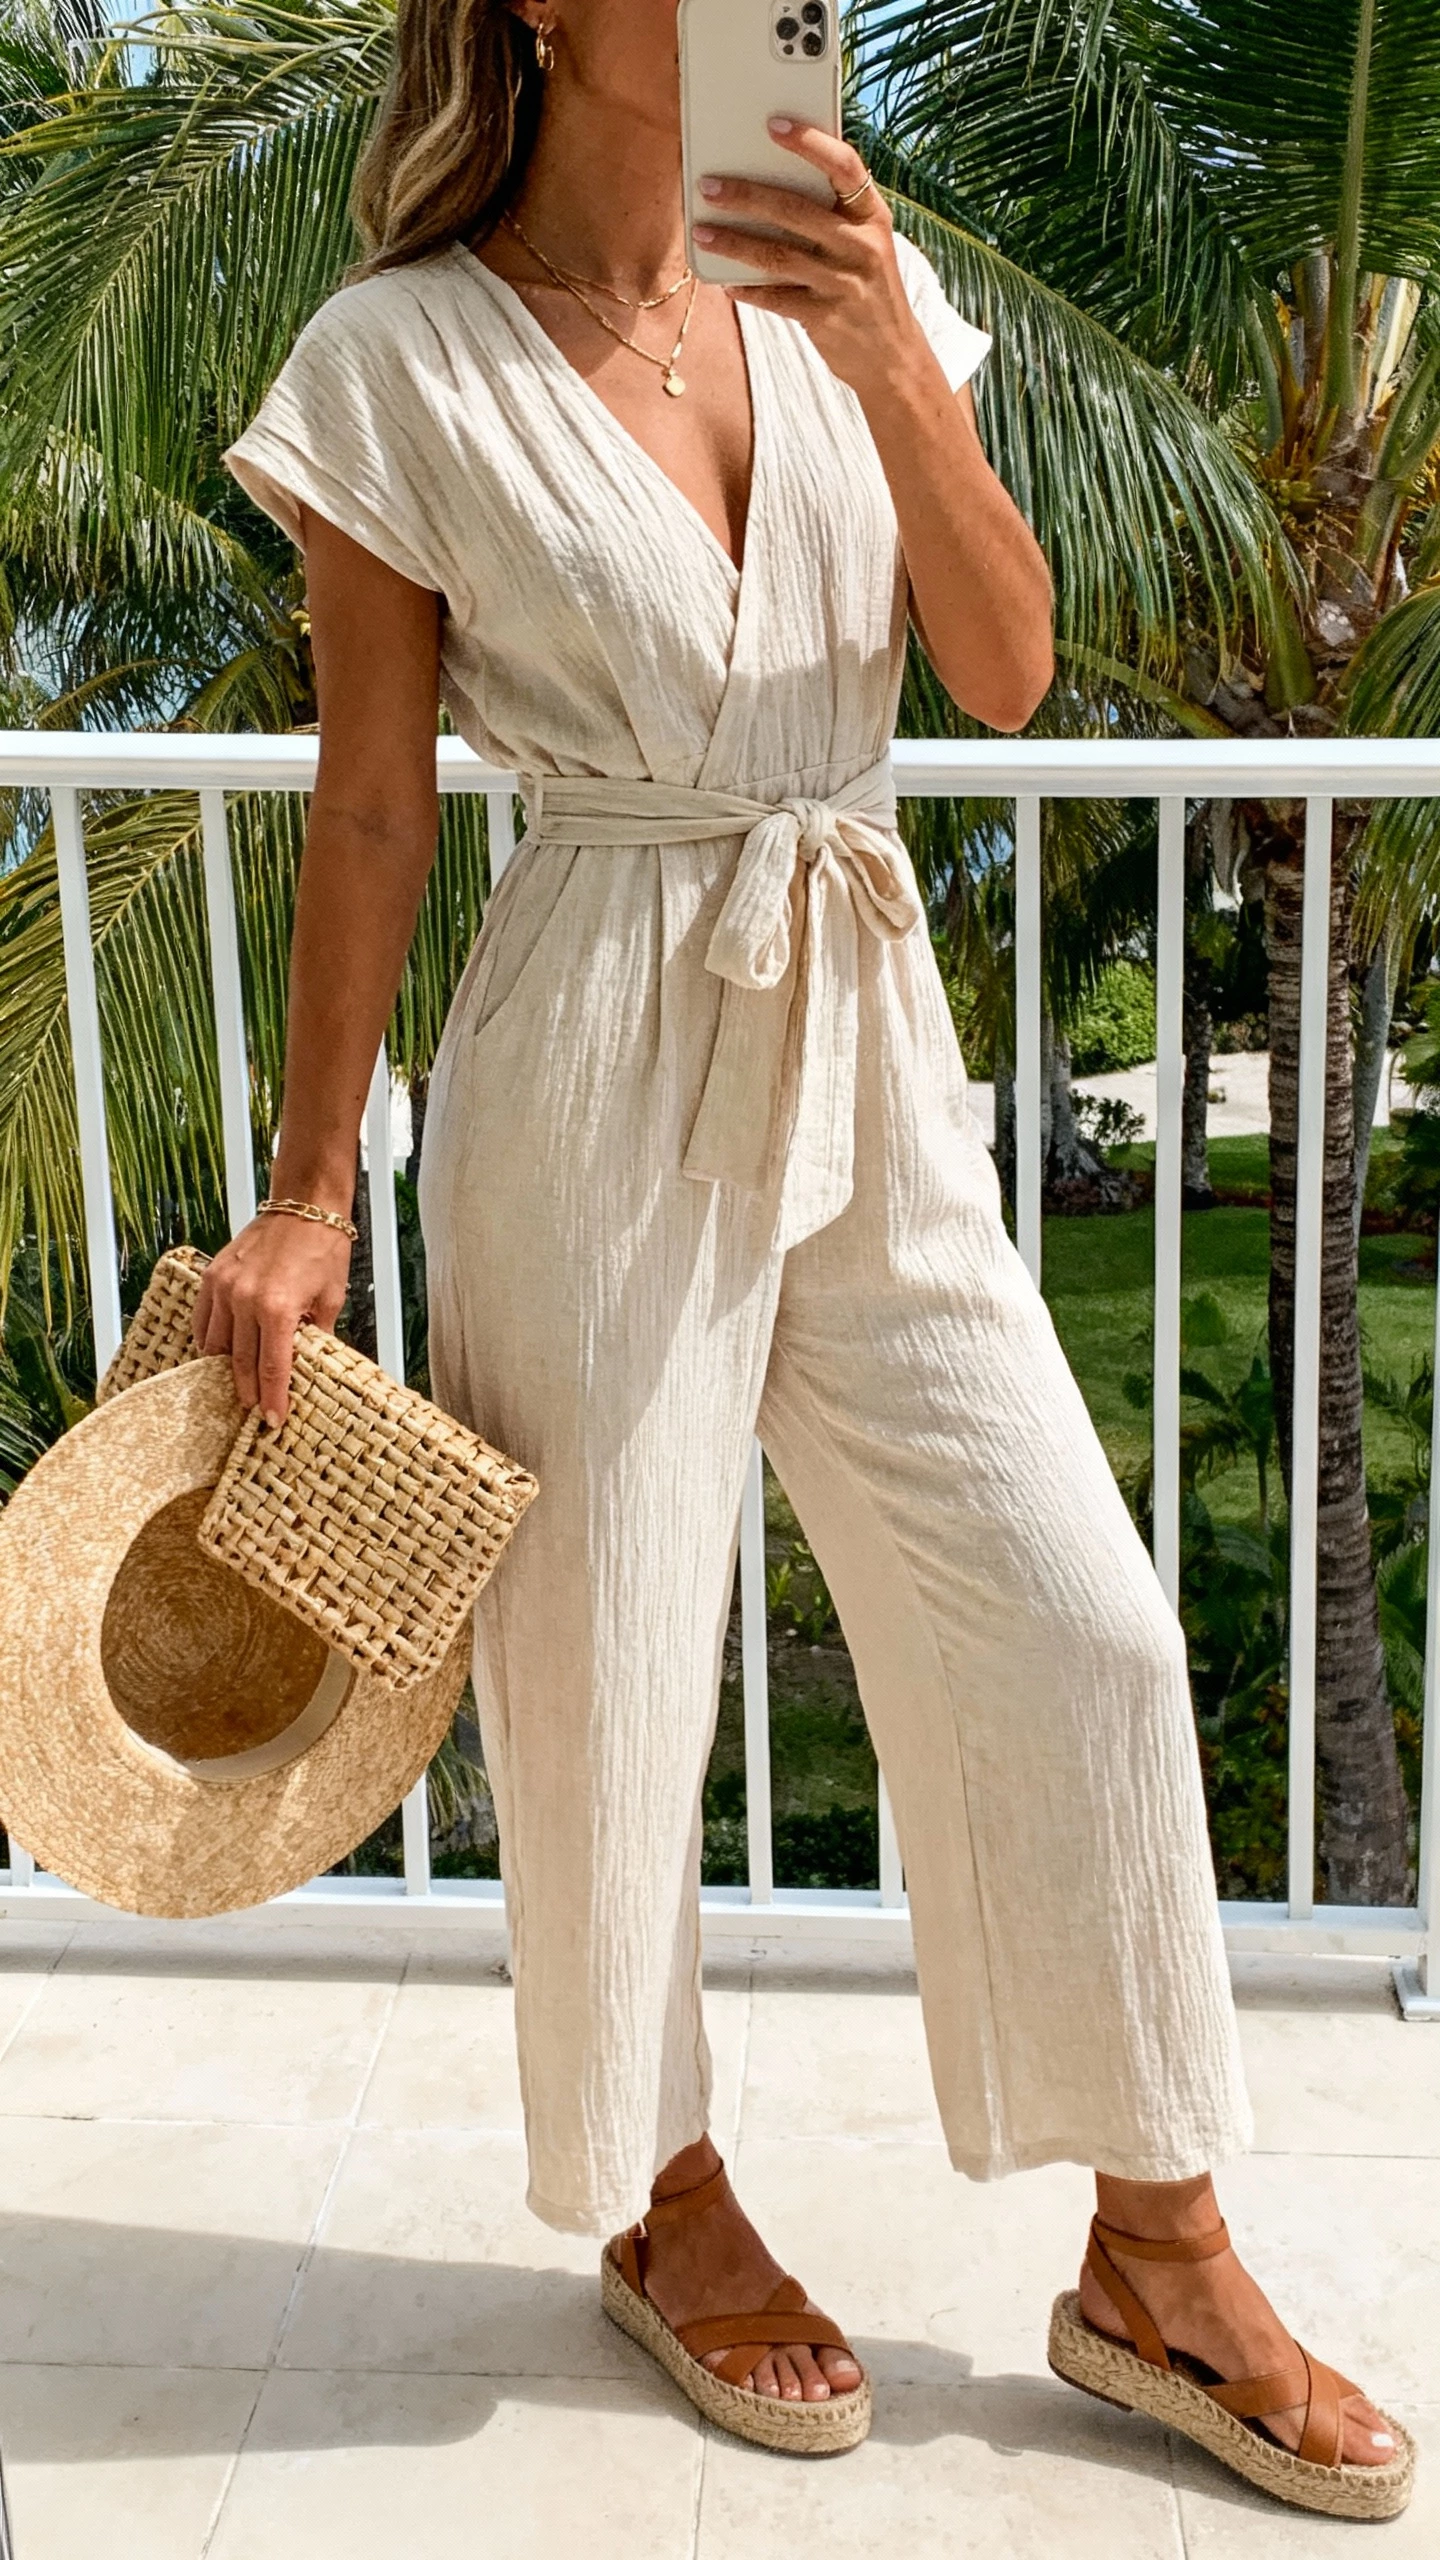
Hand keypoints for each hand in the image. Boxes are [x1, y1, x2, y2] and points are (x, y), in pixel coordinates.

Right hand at [192, 1209, 351, 1427]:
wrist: (304, 1205)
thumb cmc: (322, 1248)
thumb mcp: (331, 1299)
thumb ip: (316, 1335)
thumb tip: (306, 1365)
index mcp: (277, 1308)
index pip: (272, 1367)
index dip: (273, 1397)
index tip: (273, 1419)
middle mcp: (245, 1299)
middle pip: (240, 1361)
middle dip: (249, 1390)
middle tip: (255, 1409)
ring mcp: (224, 1287)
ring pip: (215, 1344)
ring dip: (226, 1368)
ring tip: (238, 1384)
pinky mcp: (212, 1276)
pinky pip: (202, 1319)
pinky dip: (208, 1339)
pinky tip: (218, 1352)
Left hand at [693, 120, 924, 402]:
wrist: (893, 357)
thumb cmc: (869, 289)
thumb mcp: (867, 245)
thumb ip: (833, 216)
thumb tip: (769, 184)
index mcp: (873, 216)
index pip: (844, 166)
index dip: (809, 143)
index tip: (773, 125)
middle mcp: (860, 245)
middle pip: (795, 210)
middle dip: (746, 195)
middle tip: (708, 186)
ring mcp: (842, 283)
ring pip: (777, 255)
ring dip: (734, 243)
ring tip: (702, 232)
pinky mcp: (824, 318)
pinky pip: (775, 298)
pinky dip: (748, 290)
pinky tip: (725, 282)